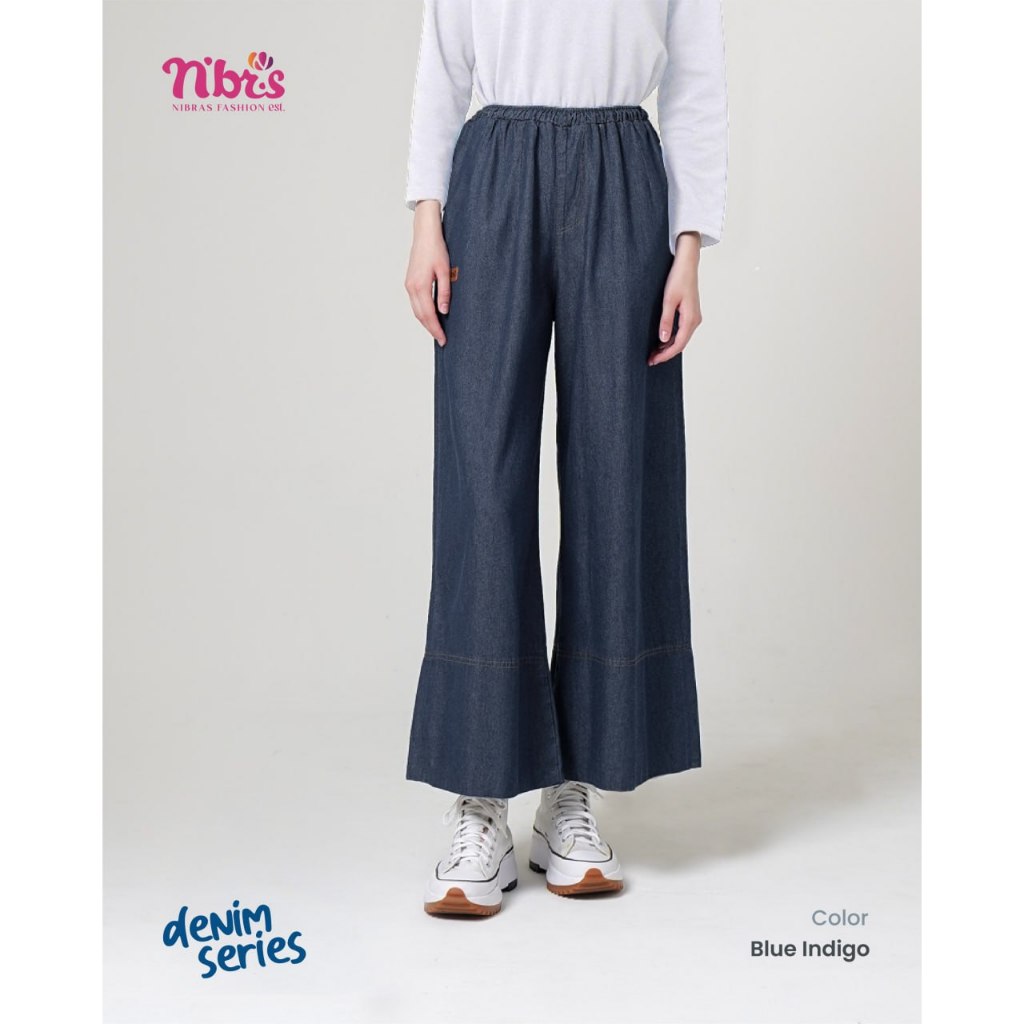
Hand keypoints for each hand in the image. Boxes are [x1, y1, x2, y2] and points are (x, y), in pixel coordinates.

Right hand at [405, 200, 450, 345]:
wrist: (424, 233)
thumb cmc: (436, 249)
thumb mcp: (446, 271)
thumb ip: (444, 292)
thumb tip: (444, 311)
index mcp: (420, 286)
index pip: (428, 315)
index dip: (436, 329)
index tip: (443, 340)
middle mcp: (411, 288)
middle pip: (420, 316)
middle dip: (431, 329)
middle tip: (442, 340)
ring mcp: (408, 285)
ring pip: (416, 311)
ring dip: (426, 322)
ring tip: (437, 331)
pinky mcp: (409, 282)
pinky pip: (415, 303)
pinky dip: (422, 313)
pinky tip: (431, 316)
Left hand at [649, 231, 702, 366]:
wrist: (687, 264)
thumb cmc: (678, 278)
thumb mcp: (668, 300)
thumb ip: (666, 321)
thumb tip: (663, 339)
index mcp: (691, 319)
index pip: (678, 344)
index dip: (665, 355)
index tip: (653, 360)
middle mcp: (694, 320)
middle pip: (680, 344)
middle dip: (665, 354)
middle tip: (650, 360)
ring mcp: (693, 317)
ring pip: (681, 339)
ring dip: (668, 347)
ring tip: (653, 353)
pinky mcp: (690, 314)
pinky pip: (681, 331)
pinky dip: (671, 339)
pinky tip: (661, 341)